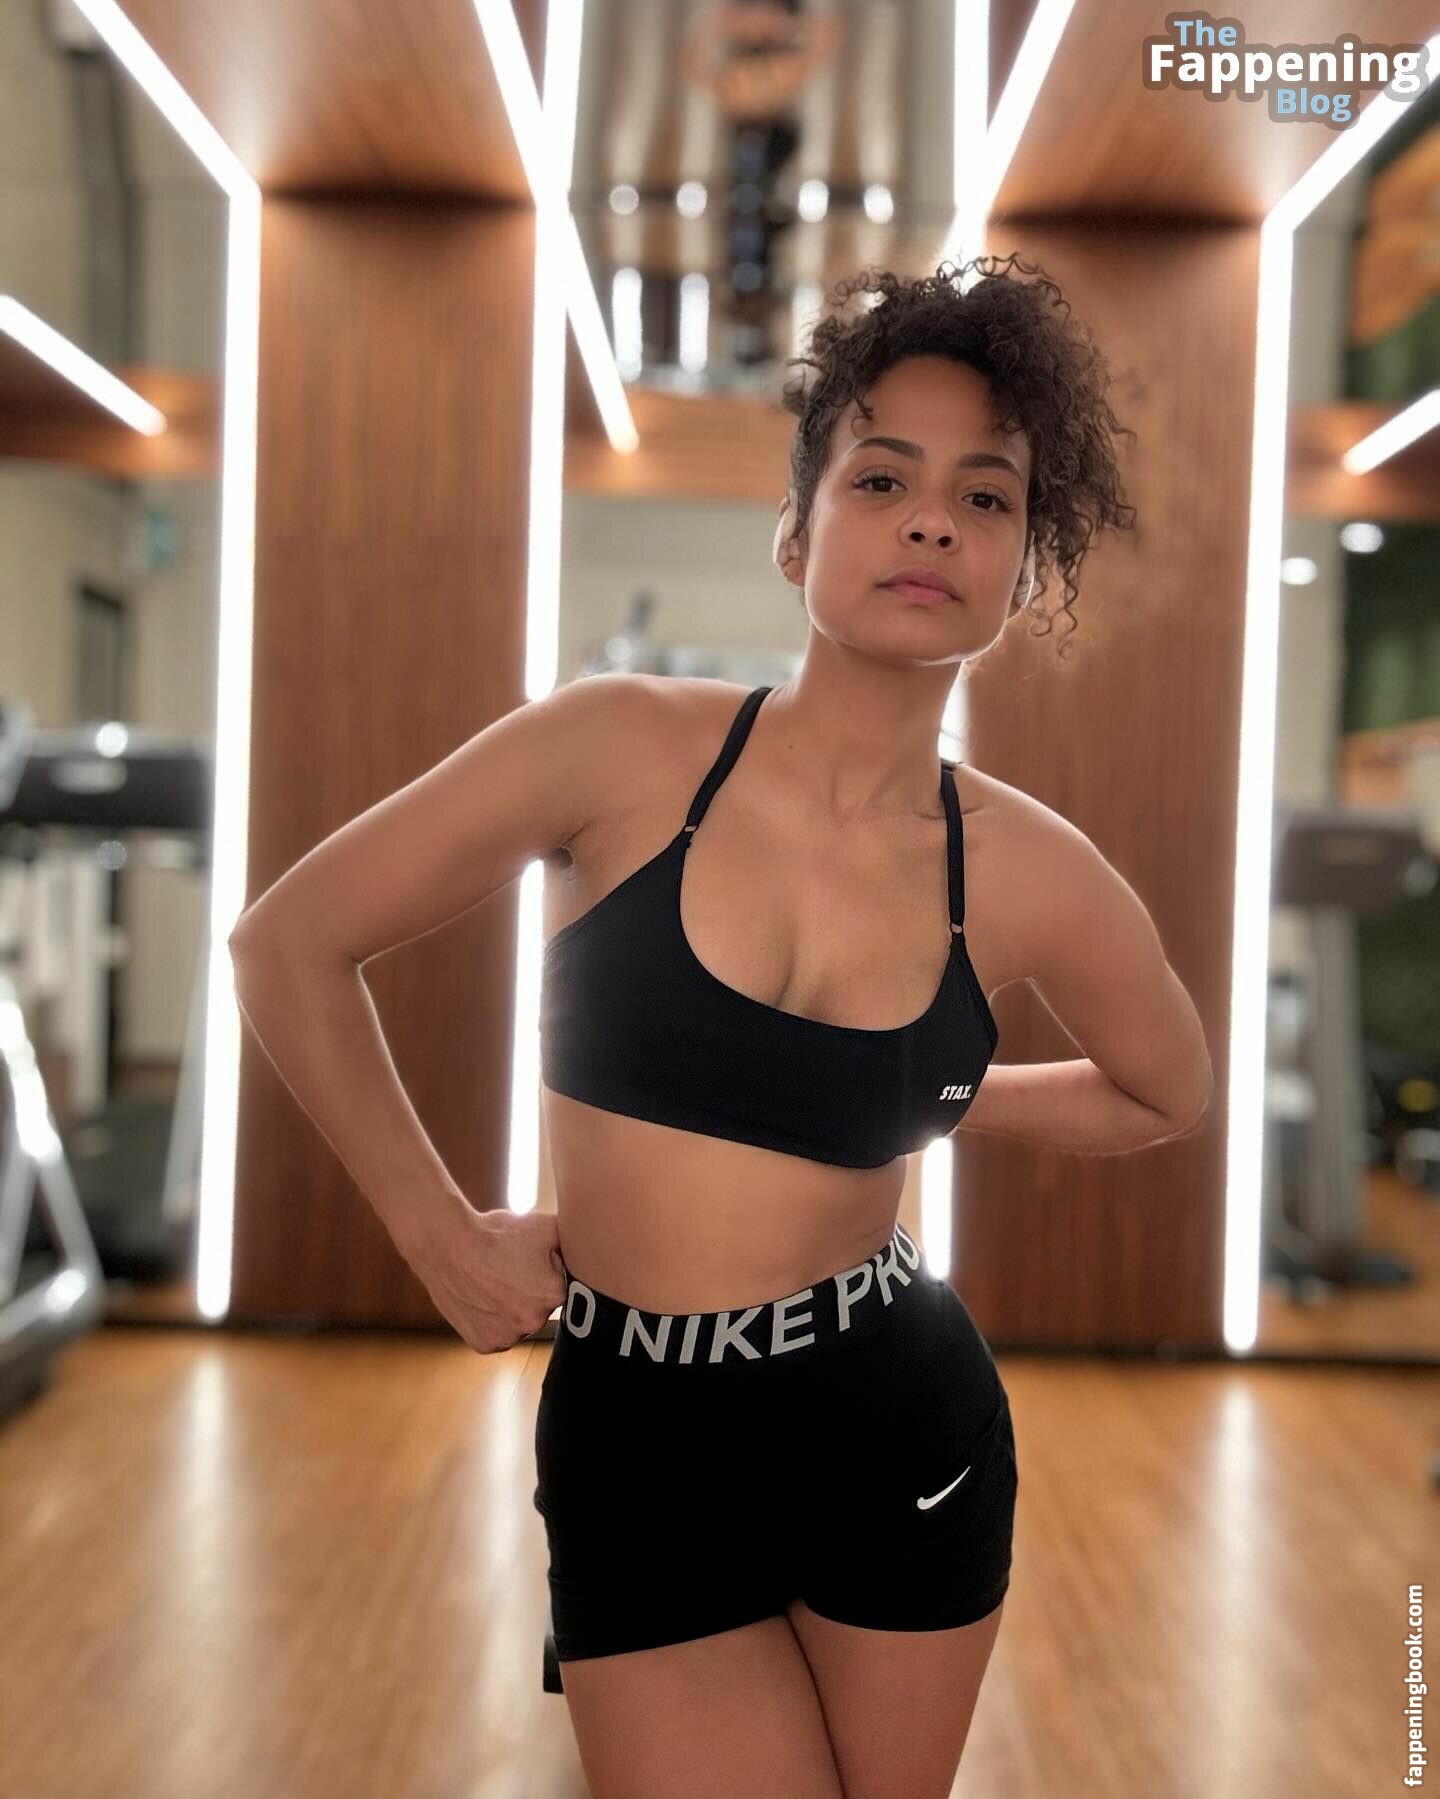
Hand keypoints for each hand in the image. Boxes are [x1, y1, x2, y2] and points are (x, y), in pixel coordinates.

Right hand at [407, 1205, 567, 1354]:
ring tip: (493, 1283)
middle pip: (540, 1308)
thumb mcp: (545, 1225)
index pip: (562, 1288)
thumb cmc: (496, 1233)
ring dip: (512, 1310)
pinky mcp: (485, 1344)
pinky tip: (483, 1299)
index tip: (529, 1263)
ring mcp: (508, 1336)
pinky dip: (492, 1322)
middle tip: (509, 1272)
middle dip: (531, 1293)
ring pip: (519, 1324)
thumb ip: (573, 1242)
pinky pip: (497, 1335)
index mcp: (555, 1294)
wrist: (448, 1245)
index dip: (547, 1272)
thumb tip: (589, 1249)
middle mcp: (534, 1321)